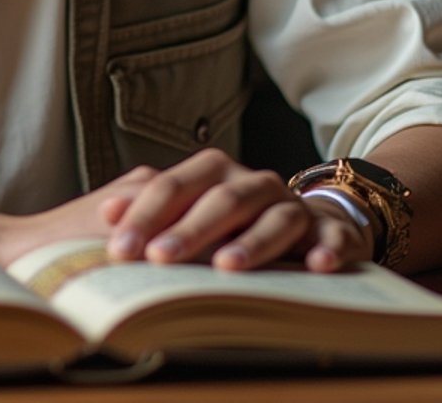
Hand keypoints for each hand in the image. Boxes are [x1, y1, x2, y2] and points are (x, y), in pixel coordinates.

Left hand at [100, 148, 374, 272]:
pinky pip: (335, 236)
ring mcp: (294, 206)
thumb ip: (153, 213)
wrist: (309, 224)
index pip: (173, 187)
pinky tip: (316, 266)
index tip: (117, 246)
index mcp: (213, 174)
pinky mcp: (334, 233)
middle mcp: (252, 183)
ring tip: (226, 267)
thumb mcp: (190, 216)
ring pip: (274, 216)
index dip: (144, 214)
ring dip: (252, 241)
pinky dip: (328, 248)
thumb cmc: (232, 225)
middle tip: (158, 258)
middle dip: (188, 229)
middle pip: (220, 199)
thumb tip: (106, 214)